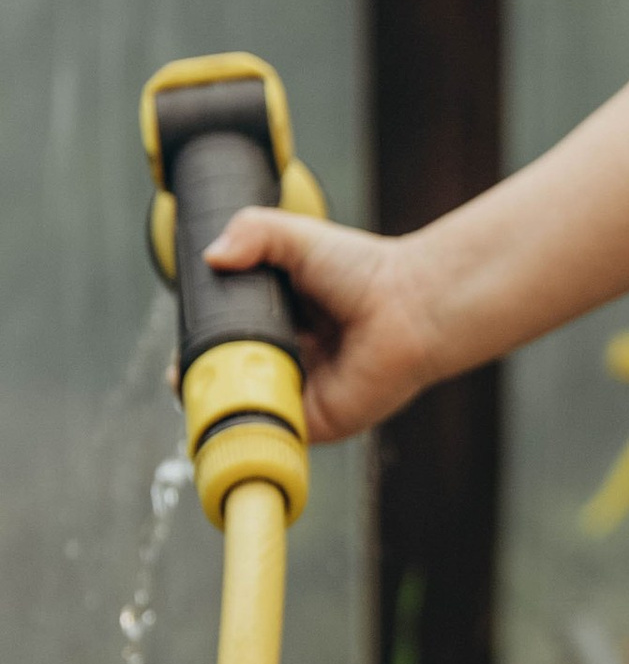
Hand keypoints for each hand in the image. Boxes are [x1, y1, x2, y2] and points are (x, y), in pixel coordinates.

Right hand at [201, 207, 442, 443]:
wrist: (409, 306)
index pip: (227, 335)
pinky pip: (272, 432)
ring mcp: (300, 391)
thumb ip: (251, 231)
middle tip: (185, 366)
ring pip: (245, 407)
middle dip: (202, 374)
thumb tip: (210, 255)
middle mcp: (288, 357)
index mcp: (279, 318)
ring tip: (200, 385)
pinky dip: (249, 428)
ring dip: (218, 403)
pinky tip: (230, 411)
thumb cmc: (365, 272)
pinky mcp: (315, 422)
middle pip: (230, 374)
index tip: (186, 334)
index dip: (202, 338)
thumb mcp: (297, 236)